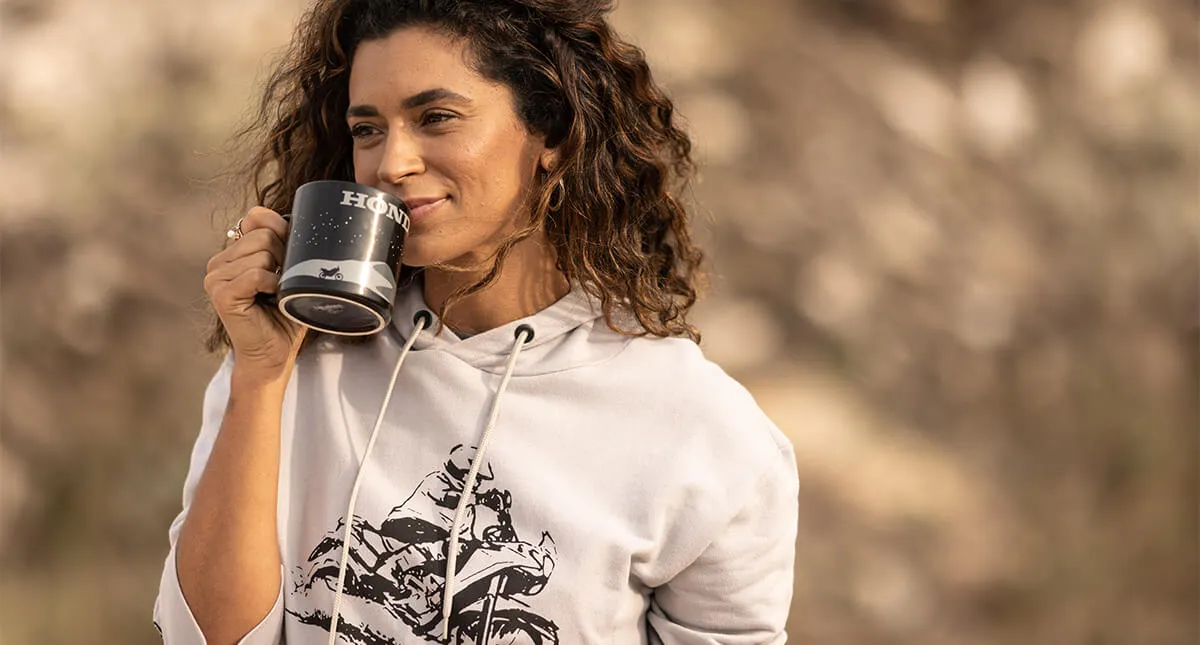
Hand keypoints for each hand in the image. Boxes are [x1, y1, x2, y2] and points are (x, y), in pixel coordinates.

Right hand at [204, 207, 305, 378]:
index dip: (281, 232)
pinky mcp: (221, 294)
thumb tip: (290, 216)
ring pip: (262, 253)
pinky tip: (271, 299)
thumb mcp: (289, 273)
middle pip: (263, 235)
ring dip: (280, 274)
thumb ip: (285, 244)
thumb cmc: (285, 315)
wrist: (275, 354)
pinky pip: (256, 274)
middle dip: (285, 256)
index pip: (257, 217)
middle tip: (285, 282)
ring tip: (276, 293)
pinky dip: (273, 285)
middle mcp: (219, 262)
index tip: (290, 258)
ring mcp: (216, 277)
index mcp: (232, 254)